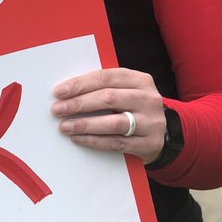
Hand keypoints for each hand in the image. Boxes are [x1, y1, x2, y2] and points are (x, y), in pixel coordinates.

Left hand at [51, 68, 166, 164]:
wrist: (164, 134)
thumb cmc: (135, 108)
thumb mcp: (127, 91)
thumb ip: (106, 87)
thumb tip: (68, 91)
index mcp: (141, 80)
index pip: (106, 77)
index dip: (80, 84)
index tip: (59, 91)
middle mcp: (148, 99)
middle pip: (108, 98)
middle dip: (78, 104)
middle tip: (57, 109)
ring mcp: (151, 122)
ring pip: (113, 122)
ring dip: (84, 124)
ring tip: (64, 126)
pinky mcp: (149, 144)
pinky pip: (116, 143)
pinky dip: (94, 141)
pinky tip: (77, 139)